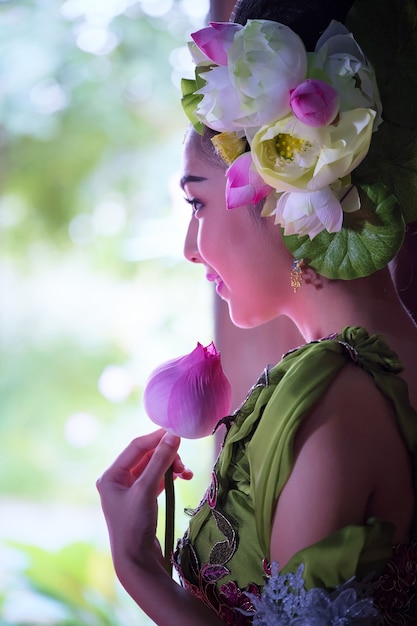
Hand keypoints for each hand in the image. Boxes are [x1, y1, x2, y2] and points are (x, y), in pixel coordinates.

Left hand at [96, 429, 192, 573]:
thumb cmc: (134, 524)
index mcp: (111, 475)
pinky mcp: (141, 499)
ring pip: (153, 467)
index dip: (156, 438)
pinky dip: (169, 476)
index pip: (136, 446)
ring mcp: (129, 490)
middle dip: (166, 456)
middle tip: (183, 462)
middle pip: (146, 456)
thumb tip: (173, 436)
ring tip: (186, 473)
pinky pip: (157, 479)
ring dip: (170, 466)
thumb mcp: (146, 489)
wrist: (136, 561)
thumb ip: (160, 461)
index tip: (177, 432)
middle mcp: (117, 480)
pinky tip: (182, 477)